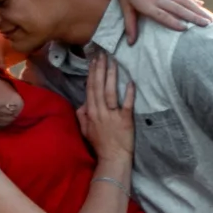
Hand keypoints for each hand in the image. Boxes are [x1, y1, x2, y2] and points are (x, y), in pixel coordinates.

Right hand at [76, 49, 135, 167]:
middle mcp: (100, 112)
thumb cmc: (100, 144)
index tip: (94, 60)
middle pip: (99, 86)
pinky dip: (129, 93)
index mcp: (90, 112)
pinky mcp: (126, 120)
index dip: (92, 73)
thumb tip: (82, 103)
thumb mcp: (85, 130)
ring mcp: (113, 115)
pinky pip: (127, 104)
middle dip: (101, 69)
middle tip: (103, 53)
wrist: (113, 159)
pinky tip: (131, 82)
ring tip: (114, 62)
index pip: (90, 88)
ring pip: (111, 92)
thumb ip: (82, 115)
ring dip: (112, 76)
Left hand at [104, 0, 212, 43]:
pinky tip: (201, 4)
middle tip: (207, 24)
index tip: (186, 28)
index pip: (162, 14)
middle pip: (178, 8)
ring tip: (209, 18)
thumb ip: (130, 25)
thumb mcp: (125, 7)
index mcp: (146, 4)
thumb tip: (130, 44)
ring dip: (197, 9)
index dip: (173, 21)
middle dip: (193, 16)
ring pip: (184, 0)